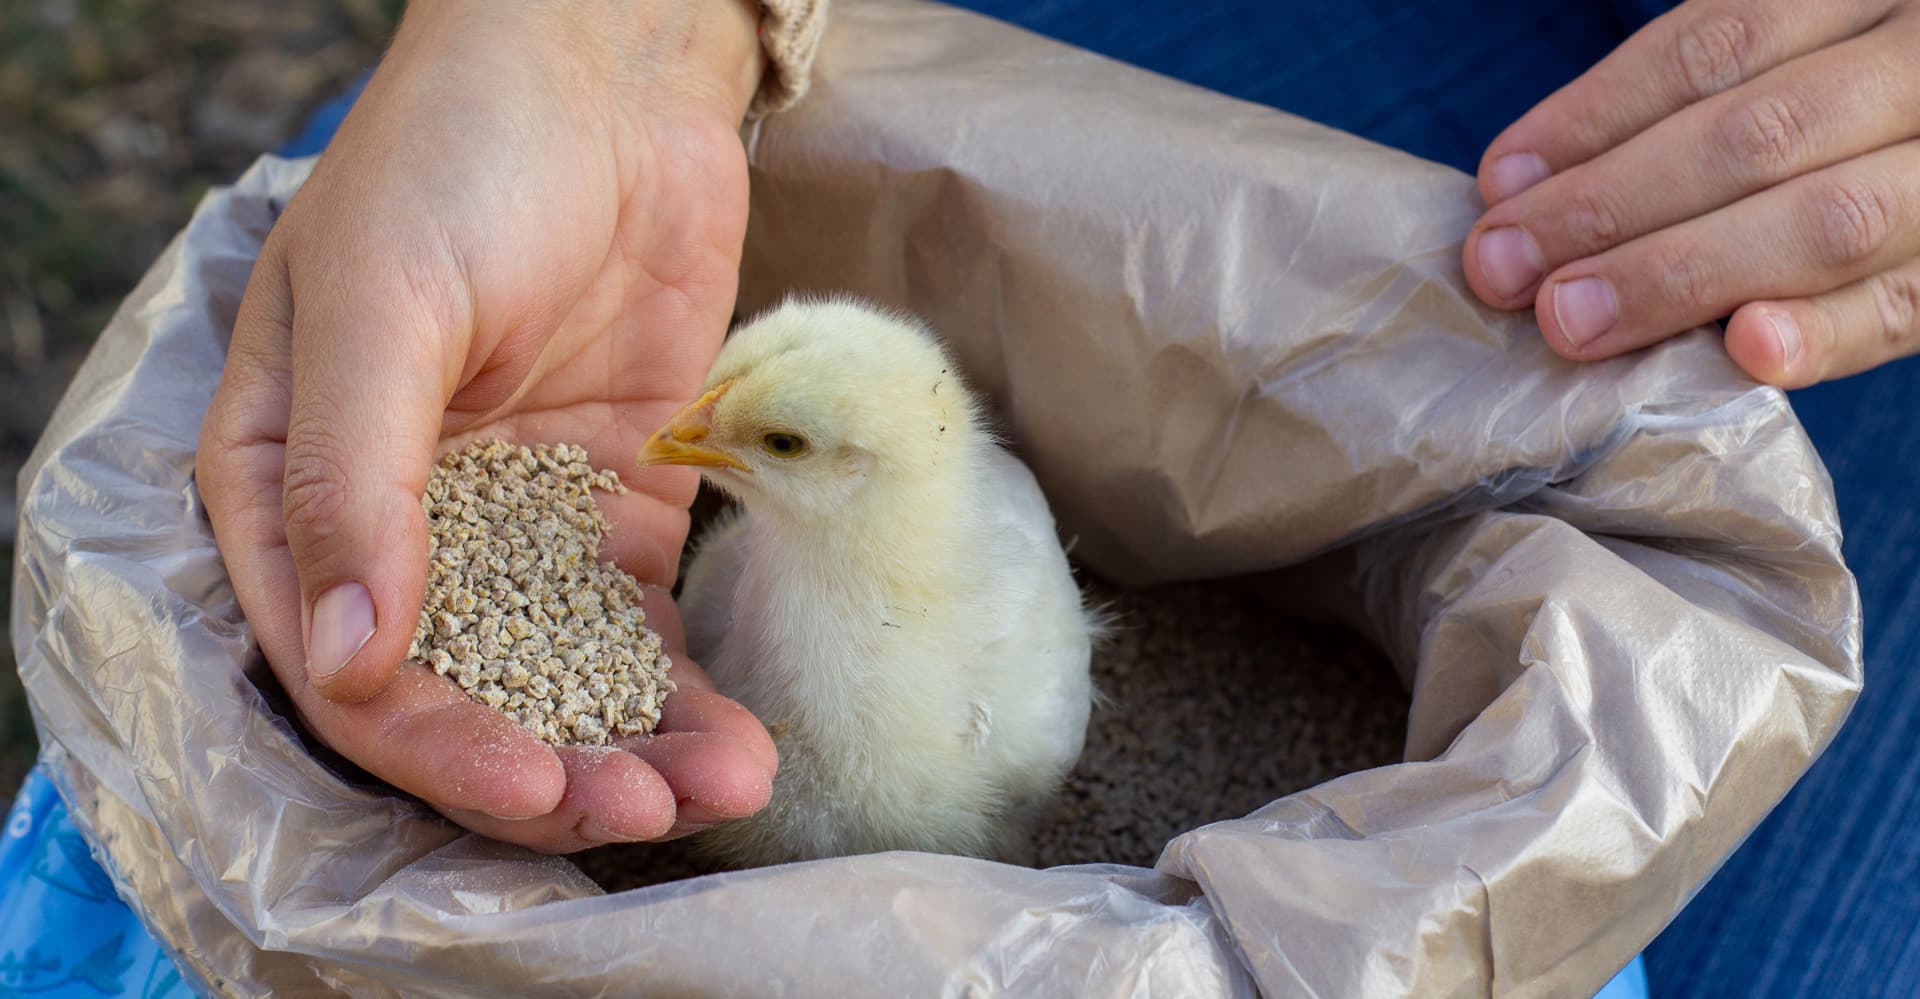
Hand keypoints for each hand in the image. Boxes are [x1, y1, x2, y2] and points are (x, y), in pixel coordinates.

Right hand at [198, 0, 774, 851]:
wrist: (605, 76)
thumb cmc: (459, 157)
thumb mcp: (383, 303)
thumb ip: (356, 479)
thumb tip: (350, 656)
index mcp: (287, 488)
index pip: (344, 665)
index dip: (435, 742)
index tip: (533, 782)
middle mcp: (397, 532)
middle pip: (459, 697)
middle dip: (546, 769)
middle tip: (638, 813)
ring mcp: (513, 528)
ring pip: (559, 682)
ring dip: (627, 750)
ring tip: (712, 789)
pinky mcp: (614, 512)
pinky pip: (642, 632)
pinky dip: (683, 692)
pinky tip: (735, 741)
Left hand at [1465, 0, 1919, 386]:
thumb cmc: (1845, 112)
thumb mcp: (1795, 60)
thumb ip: (1691, 104)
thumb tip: (1525, 189)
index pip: (1725, 42)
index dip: (1601, 114)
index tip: (1501, 182)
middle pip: (1762, 133)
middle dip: (1614, 205)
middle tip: (1507, 267)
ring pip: (1831, 218)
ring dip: (1683, 276)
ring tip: (1573, 320)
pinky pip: (1905, 307)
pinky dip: (1826, 332)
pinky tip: (1744, 350)